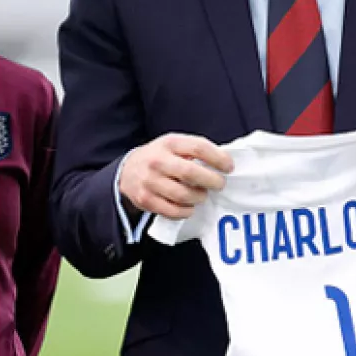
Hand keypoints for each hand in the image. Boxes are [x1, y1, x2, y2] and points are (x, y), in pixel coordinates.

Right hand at [118, 133, 232, 219]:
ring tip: (202, 195)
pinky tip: (189, 206)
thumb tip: (223, 164)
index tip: (229, 167)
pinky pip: (173, 211)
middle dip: (212, 181)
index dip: (218, 158)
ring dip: (199, 198)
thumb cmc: (160, 157)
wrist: (127, 171)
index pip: (198, 148)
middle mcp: (157, 161)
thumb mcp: (173, 145)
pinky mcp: (146, 200)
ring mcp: (150, 181)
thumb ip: (194, 151)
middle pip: (190, 173)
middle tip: (219, 184)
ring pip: (183, 195)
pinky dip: (186, 211)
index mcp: (169, 143)